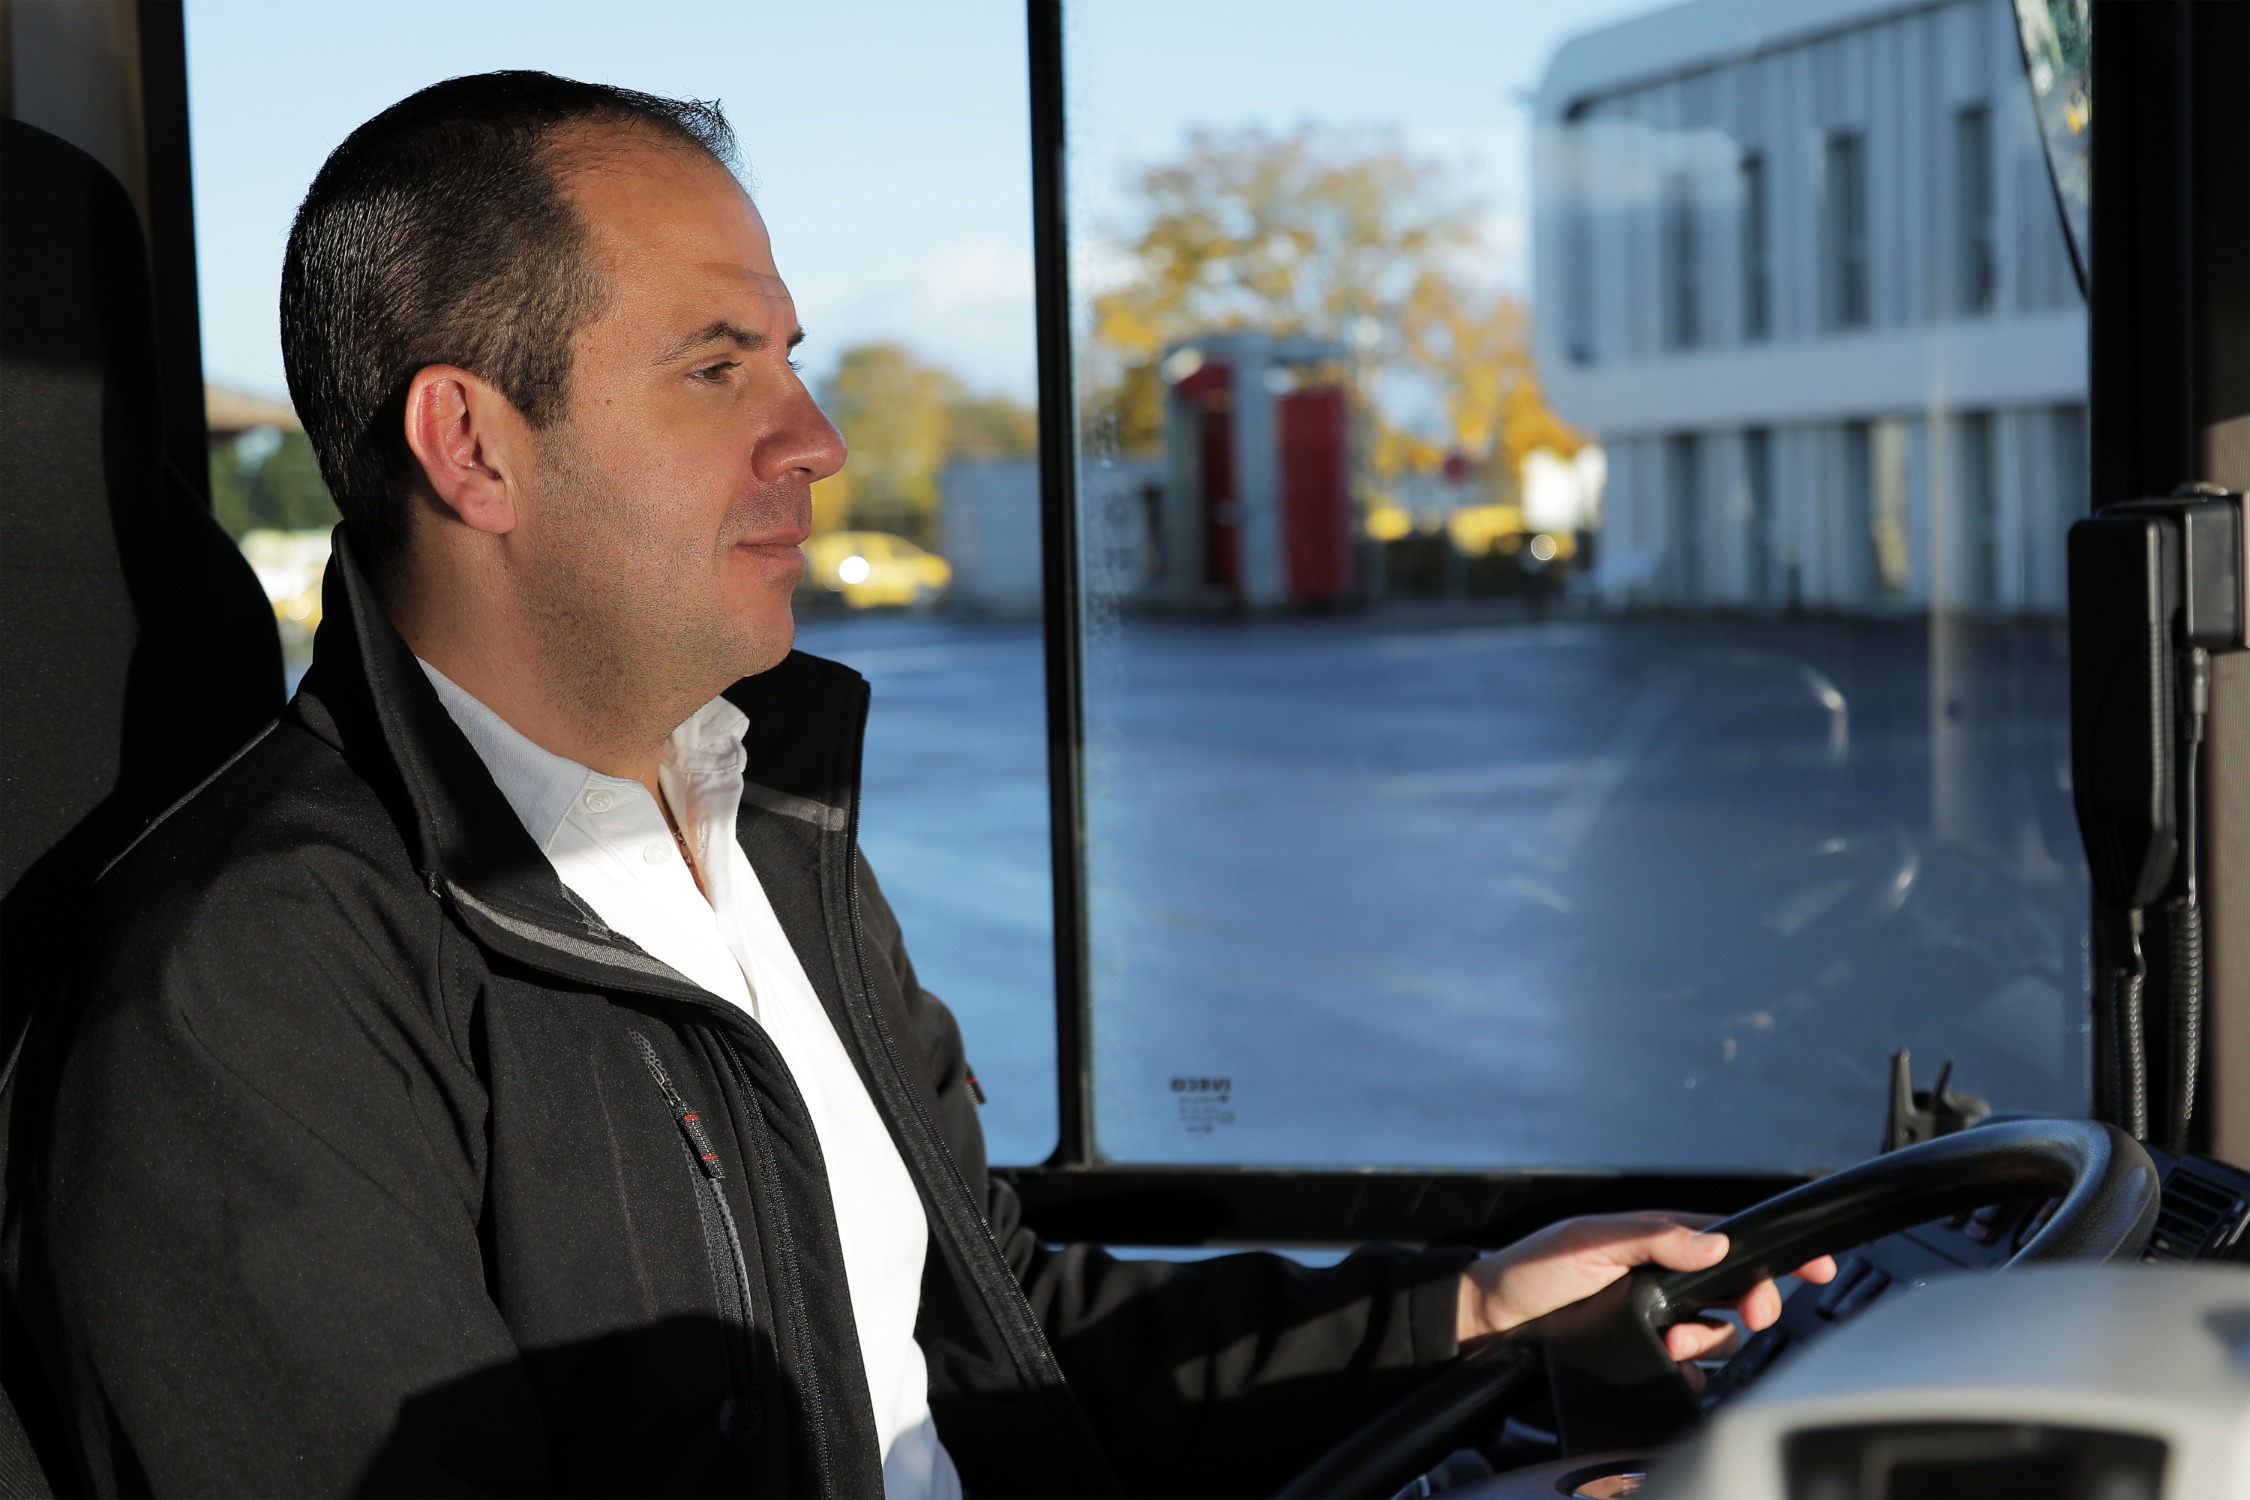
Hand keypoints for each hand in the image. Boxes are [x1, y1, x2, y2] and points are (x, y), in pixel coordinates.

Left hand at [1455, 1213, 1836, 1389]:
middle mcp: (1662, 1278)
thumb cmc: (1529, 1270)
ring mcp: (1657, 1320)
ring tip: (1675, 1342)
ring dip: (1709, 1341)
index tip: (1815, 1266)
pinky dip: (1693, 1373)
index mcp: (1655, 1241)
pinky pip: (1692, 1372)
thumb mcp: (1587, 1240)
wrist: (1489, 1322)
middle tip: (1751, 1316)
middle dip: (1753, 1303)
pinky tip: (1672, 1366)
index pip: (1728, 1240)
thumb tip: (1712, 1243)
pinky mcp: (1646, 1357)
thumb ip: (1650, 1237)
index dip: (1772, 1253)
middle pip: (1736, 1291)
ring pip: (1718, 1334)